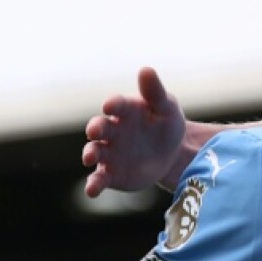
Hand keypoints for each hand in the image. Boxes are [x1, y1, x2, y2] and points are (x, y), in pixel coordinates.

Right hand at [81, 67, 185, 196]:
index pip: (116, 105)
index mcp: (125, 111)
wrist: (172, 154)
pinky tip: (91, 190)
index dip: (113, 104)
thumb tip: (146, 69)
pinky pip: (99, 179)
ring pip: (94, 152)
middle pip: (99, 128)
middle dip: (95, 128)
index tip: (111, 104)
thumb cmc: (165, 124)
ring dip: (90, 153)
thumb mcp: (166, 107)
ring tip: (89, 157)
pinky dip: (93, 184)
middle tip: (94, 130)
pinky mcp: (111, 173)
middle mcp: (112, 131)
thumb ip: (155, 92)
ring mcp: (109, 152)